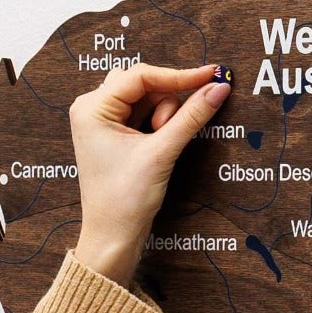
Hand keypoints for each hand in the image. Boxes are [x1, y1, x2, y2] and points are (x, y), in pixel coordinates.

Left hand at [69, 62, 230, 283]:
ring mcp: (104, 121)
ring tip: (159, 147)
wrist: (113, 237)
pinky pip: (144, 115)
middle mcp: (93, 109)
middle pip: (143, 84)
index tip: (211, 75)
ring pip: (147, 99)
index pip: (141, 75)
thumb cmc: (125, 198)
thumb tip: (219, 88)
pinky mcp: (115, 134)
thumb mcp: (161, 152)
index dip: (179, 76)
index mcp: (92, 107)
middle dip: (166, 104)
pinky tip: (161, 144)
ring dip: (164, 117)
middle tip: (170, 132)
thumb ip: (192, 117)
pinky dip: (160, 125)